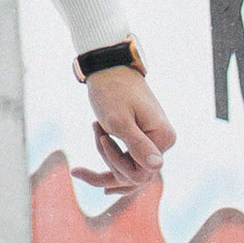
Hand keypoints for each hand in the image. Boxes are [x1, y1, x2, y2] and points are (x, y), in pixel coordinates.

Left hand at [82, 67, 172, 197]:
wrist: (110, 68)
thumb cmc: (112, 91)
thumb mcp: (119, 120)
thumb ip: (138, 145)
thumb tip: (157, 167)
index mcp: (163, 138)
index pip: (140, 173)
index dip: (116, 161)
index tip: (102, 136)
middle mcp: (163, 143)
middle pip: (134, 175)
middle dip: (108, 158)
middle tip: (97, 127)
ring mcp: (153, 142)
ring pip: (127, 171)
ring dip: (105, 157)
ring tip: (95, 127)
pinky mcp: (142, 140)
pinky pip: (127, 163)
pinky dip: (106, 163)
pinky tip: (80, 172)